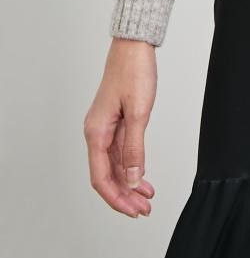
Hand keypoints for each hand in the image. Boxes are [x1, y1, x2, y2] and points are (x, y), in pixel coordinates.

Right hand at [84, 38, 157, 216]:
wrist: (133, 46)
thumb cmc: (134, 72)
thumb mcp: (139, 112)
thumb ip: (134, 148)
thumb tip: (131, 178)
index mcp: (96, 132)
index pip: (101, 177)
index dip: (117, 197)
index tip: (133, 210)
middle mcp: (96, 132)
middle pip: (106, 174)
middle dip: (124, 195)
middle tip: (144, 209)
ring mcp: (105, 127)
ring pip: (114, 165)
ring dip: (128, 183)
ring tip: (146, 198)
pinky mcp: (115, 121)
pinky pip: (119, 151)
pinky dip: (130, 166)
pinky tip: (141, 176)